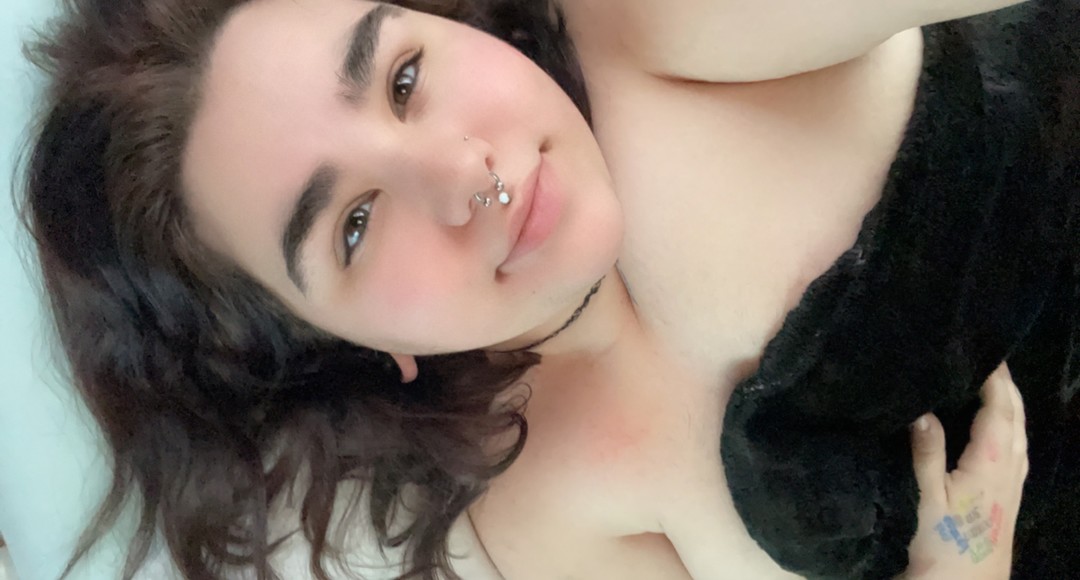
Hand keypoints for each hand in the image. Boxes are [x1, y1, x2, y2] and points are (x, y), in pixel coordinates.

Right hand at [904, 362, 1028, 578]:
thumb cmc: (943, 545)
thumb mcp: (926, 498)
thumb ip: (926, 453)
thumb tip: (923, 409)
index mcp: (991, 463)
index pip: (998, 410)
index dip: (994, 380)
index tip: (984, 350)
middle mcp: (1009, 470)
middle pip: (1015, 419)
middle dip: (1006, 387)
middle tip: (991, 358)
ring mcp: (1012, 486)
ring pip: (1020, 435)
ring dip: (1011, 406)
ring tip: (995, 385)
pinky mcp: (1008, 499)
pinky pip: (1017, 451)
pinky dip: (1010, 429)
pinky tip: (999, 431)